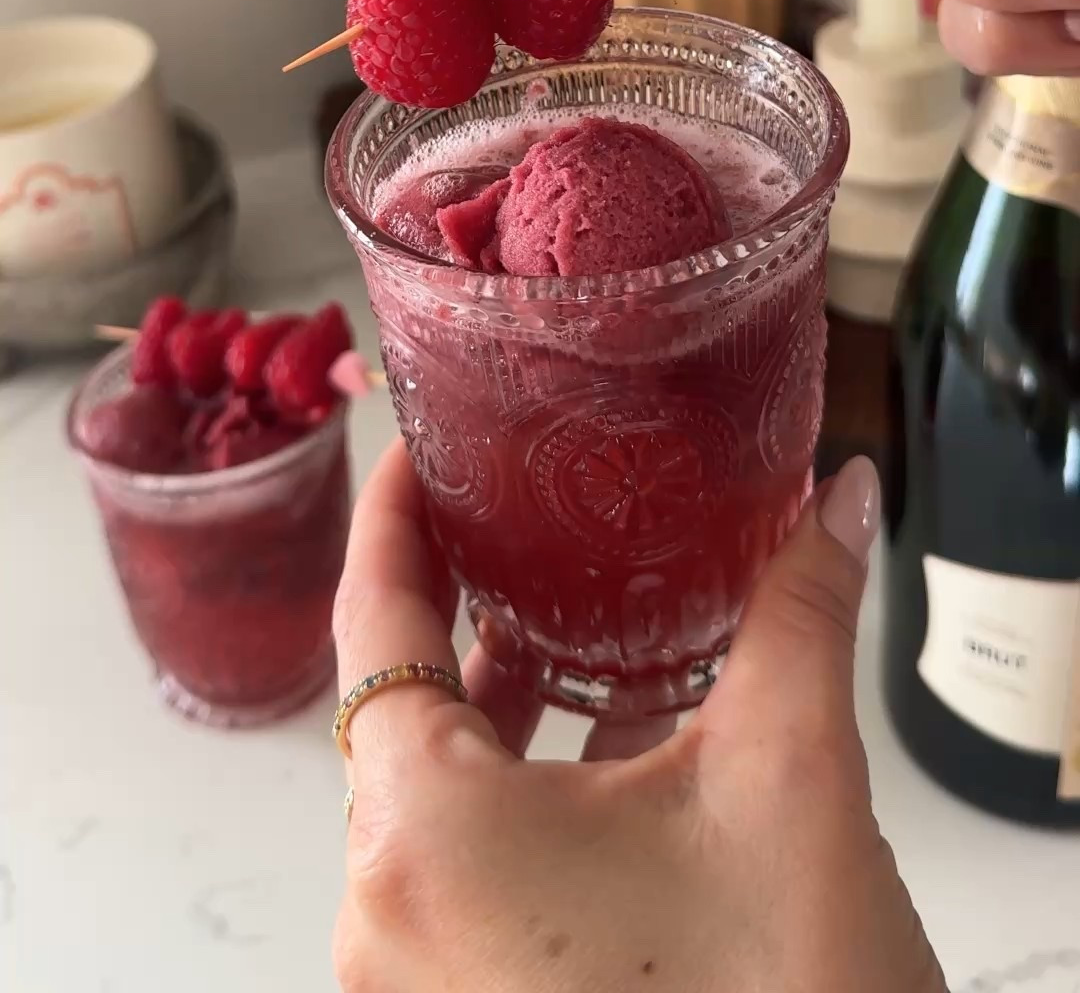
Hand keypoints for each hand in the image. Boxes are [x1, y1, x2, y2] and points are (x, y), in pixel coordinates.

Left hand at [331, 445, 943, 992]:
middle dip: (476, 611)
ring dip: (517, 710)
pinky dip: (531, 801)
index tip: (413, 454)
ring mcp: (419, 983)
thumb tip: (831, 501)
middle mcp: (388, 916)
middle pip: (406, 710)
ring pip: (444, 797)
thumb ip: (800, 612)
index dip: (390, 518)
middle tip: (524, 522)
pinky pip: (470, 873)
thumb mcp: (790, 778)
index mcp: (426, 835)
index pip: (373, 623)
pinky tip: (626, 755)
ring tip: (593, 629)